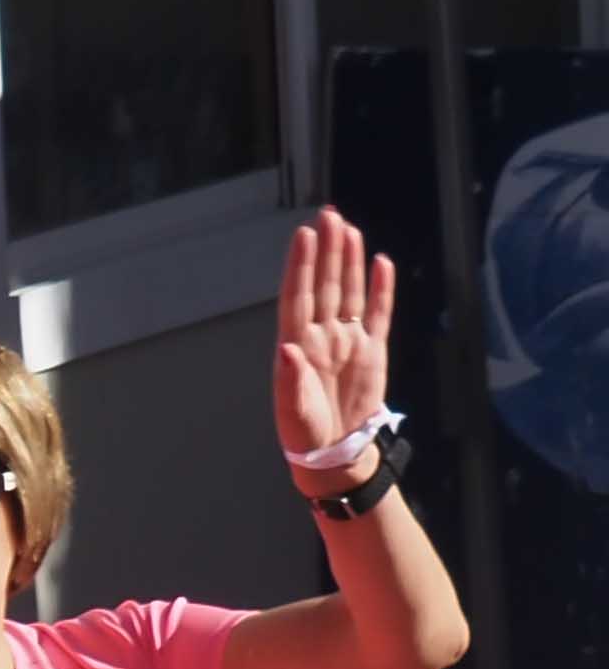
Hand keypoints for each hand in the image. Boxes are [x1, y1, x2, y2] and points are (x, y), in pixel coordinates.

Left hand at [276, 205, 401, 474]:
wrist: (334, 452)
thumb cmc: (304, 434)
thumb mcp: (293, 411)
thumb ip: (291, 379)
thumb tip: (289, 348)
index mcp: (297, 346)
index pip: (299, 295)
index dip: (301, 264)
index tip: (304, 234)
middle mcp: (321, 336)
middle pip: (324, 284)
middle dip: (326, 250)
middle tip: (328, 215)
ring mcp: (347, 340)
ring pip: (348, 291)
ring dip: (348, 260)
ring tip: (347, 228)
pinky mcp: (372, 350)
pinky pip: (378, 312)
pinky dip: (380, 288)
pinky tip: (379, 262)